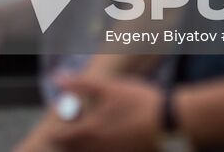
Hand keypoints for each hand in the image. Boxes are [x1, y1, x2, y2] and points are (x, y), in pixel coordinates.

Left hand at [47, 72, 163, 151]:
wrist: (168, 120)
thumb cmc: (137, 101)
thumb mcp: (107, 87)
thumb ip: (79, 84)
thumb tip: (56, 79)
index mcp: (90, 131)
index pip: (60, 137)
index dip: (55, 131)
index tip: (54, 124)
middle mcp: (98, 148)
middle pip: (73, 149)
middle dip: (68, 139)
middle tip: (69, 128)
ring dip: (83, 144)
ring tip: (89, 131)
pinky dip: (100, 147)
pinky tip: (107, 136)